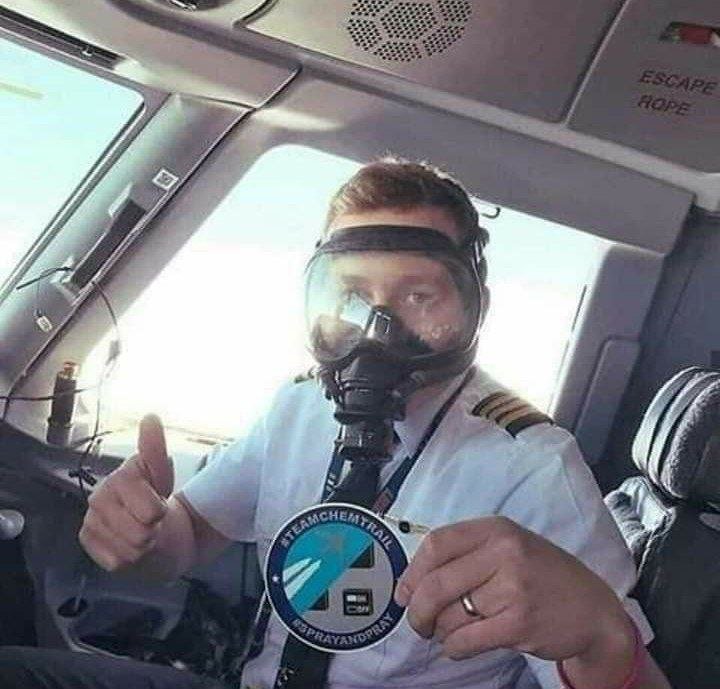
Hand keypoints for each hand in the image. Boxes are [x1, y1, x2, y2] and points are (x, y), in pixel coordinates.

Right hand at [79, 414, 173, 571]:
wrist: (152, 530)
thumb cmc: (157, 499)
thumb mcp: (165, 476)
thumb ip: (157, 449)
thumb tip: (150, 416)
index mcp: (121, 476)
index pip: (150, 510)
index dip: (160, 512)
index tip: (159, 503)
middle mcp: (99, 495)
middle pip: (140, 532)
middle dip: (152, 531)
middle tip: (150, 523)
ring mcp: (90, 519)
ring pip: (129, 549)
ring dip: (142, 546)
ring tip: (142, 534)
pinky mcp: (86, 541)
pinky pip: (116, 561)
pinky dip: (128, 559)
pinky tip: (126, 545)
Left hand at [395, 517, 634, 668]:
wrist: (593, 609)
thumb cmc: (540, 576)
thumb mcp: (507, 547)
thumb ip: (464, 556)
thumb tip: (410, 585)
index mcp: (496, 529)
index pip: (436, 543)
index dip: (412, 572)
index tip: (405, 591)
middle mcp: (504, 553)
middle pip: (436, 583)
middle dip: (417, 610)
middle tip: (418, 622)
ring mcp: (513, 588)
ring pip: (450, 615)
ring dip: (441, 630)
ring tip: (452, 630)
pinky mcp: (520, 624)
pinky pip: (466, 640)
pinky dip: (454, 648)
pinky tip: (460, 645)